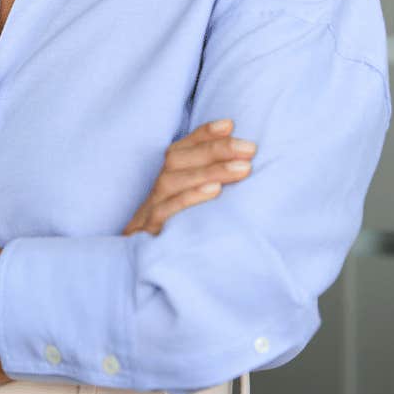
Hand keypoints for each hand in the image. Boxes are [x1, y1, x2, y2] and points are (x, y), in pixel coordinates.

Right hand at [122, 118, 255, 236]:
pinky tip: (215, 191)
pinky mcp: (149, 232)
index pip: (182, 148)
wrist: (144, 269)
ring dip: (209, 171)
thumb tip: (245, 159)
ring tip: (242, 168)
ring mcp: (150, 210)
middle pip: (177, 159)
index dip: (203, 134)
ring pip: (172, 181)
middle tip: (249, 149)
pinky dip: (190, 198)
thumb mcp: (195, 203)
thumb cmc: (180, 231)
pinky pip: (166, 211)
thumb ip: (212, 181)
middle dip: (215, 150)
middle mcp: (157, 190)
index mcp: (168, 179)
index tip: (229, 125)